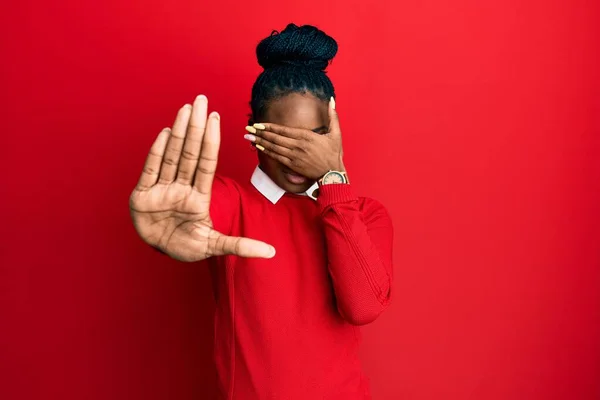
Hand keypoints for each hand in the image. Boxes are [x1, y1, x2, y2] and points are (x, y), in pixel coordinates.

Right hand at [129, 95, 275, 261]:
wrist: (158, 252)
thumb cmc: (186, 246)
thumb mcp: (215, 246)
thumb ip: (241, 246)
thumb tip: (271, 253)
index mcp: (198, 196)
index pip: (207, 163)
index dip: (211, 141)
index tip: (217, 118)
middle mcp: (181, 187)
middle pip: (190, 152)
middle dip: (197, 127)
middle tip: (202, 100)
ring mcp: (162, 189)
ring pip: (171, 155)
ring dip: (179, 132)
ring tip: (187, 109)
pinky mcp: (143, 195)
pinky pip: (150, 170)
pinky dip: (157, 152)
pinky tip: (166, 133)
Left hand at [245, 97, 343, 179]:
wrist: (333, 173)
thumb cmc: (334, 153)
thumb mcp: (336, 133)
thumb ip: (333, 115)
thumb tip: (331, 100)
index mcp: (306, 136)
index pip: (283, 130)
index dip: (269, 126)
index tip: (258, 123)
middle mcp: (298, 145)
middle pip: (275, 138)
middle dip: (260, 133)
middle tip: (248, 128)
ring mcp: (294, 156)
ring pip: (274, 147)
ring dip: (260, 142)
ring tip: (249, 137)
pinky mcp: (293, 165)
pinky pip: (277, 157)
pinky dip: (267, 152)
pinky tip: (259, 148)